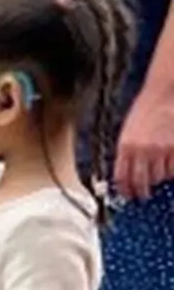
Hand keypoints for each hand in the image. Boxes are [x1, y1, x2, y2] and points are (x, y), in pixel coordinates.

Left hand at [114, 80, 173, 202]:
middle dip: (141, 192)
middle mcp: (142, 150)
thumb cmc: (145, 110)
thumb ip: (126, 151)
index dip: (124, 190)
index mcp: (126, 146)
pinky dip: (171, 171)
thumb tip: (125, 172)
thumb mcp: (128, 130)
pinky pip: (173, 170)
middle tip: (144, 194)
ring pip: (158, 177)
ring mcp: (161, 150)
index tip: (127, 195)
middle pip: (141, 182)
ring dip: (157, 178)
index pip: (121, 177)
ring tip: (157, 172)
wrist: (164, 94)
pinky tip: (168, 165)